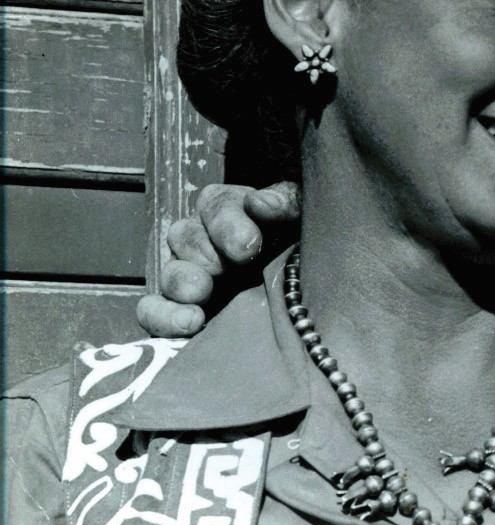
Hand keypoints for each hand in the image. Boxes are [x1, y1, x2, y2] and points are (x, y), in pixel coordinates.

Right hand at [135, 182, 301, 337]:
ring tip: (201, 292)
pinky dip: (163, 316)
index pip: (216, 203)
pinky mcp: (182, 312)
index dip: (227, 221)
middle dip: (204, 251)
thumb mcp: (305, 220)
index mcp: (232, 212)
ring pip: (169, 272)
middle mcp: (204, 241)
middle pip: (186, 235)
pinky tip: (189, 322)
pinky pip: (154, 311)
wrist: (311, 302)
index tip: (249, 243)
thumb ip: (287, 205)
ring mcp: (189, 278)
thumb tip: (260, 202)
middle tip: (223, 267)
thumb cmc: (307, 250)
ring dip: (181, 281)